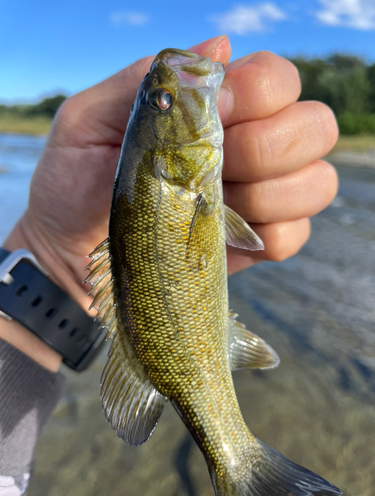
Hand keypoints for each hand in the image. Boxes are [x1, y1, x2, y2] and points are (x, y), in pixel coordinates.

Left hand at [4, 35, 337, 320]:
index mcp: (215, 106)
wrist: (71, 251)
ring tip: (213, 207)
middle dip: (266, 148)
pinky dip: (269, 236)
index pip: (277, 80)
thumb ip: (146, 79)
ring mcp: (260, 196)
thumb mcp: (90, 120)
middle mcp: (249, 145)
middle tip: (213, 168)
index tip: (211, 119)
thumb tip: (218, 46)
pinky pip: (296, 235)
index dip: (256, 95)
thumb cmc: (74, 182)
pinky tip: (227, 236)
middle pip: (315, 127)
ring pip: (317, 182)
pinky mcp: (257, 242)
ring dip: (269, 195)